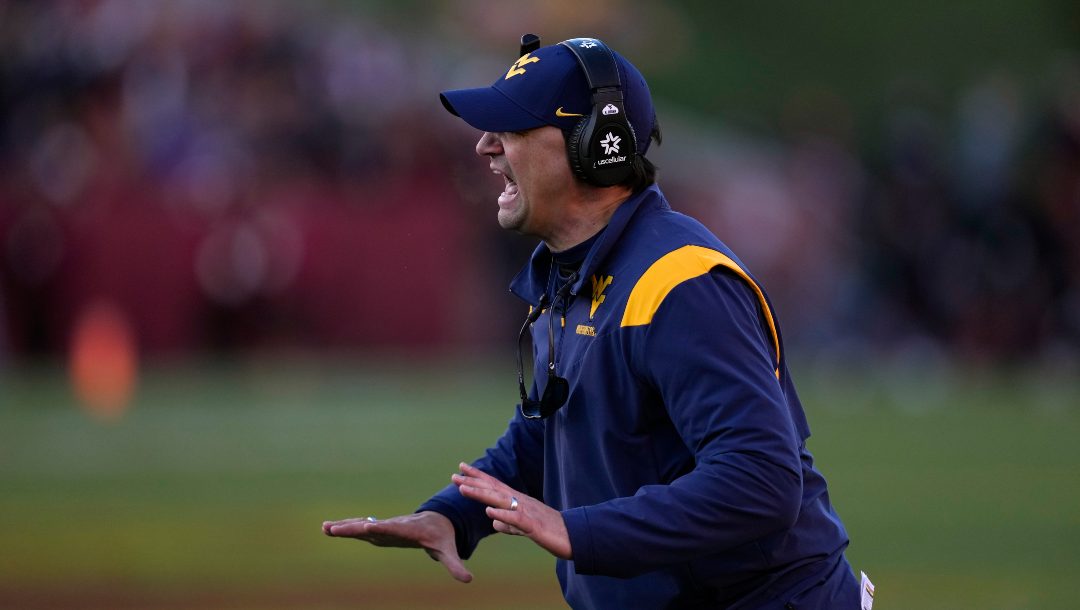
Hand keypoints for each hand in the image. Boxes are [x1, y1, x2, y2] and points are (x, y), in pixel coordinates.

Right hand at [322, 511, 472, 582]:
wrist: (436, 520)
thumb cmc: (441, 536)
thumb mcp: (448, 550)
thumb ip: (455, 565)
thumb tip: (468, 580)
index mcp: (409, 530)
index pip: (394, 529)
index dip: (381, 528)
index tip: (367, 526)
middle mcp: (393, 526)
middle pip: (371, 526)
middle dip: (354, 527)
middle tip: (335, 528)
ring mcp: (385, 527)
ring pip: (362, 525)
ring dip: (344, 526)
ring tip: (325, 527)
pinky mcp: (379, 529)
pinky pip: (360, 527)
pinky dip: (346, 527)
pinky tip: (329, 528)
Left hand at [452, 462, 571, 559]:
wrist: (573, 537)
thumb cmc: (550, 531)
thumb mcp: (525, 527)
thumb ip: (509, 524)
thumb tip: (493, 523)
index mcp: (518, 501)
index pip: (494, 485)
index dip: (477, 477)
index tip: (460, 468)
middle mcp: (520, 502)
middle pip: (493, 489)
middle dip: (472, 482)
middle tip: (454, 475)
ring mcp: (527, 512)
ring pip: (501, 500)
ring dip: (481, 494)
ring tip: (463, 489)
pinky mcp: (534, 526)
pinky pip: (516, 519)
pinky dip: (503, 515)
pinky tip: (489, 512)